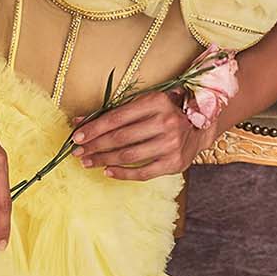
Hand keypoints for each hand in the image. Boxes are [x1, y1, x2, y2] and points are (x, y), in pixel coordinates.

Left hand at [70, 88, 214, 179]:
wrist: (199, 128)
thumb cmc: (165, 113)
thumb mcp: (144, 104)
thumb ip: (115, 112)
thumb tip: (81, 122)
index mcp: (156, 102)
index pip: (117, 117)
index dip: (94, 128)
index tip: (76, 137)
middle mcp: (166, 122)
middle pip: (120, 138)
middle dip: (95, 146)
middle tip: (77, 152)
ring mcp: (171, 144)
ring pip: (128, 155)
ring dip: (103, 160)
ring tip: (88, 162)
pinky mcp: (174, 163)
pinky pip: (142, 172)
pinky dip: (122, 173)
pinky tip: (108, 171)